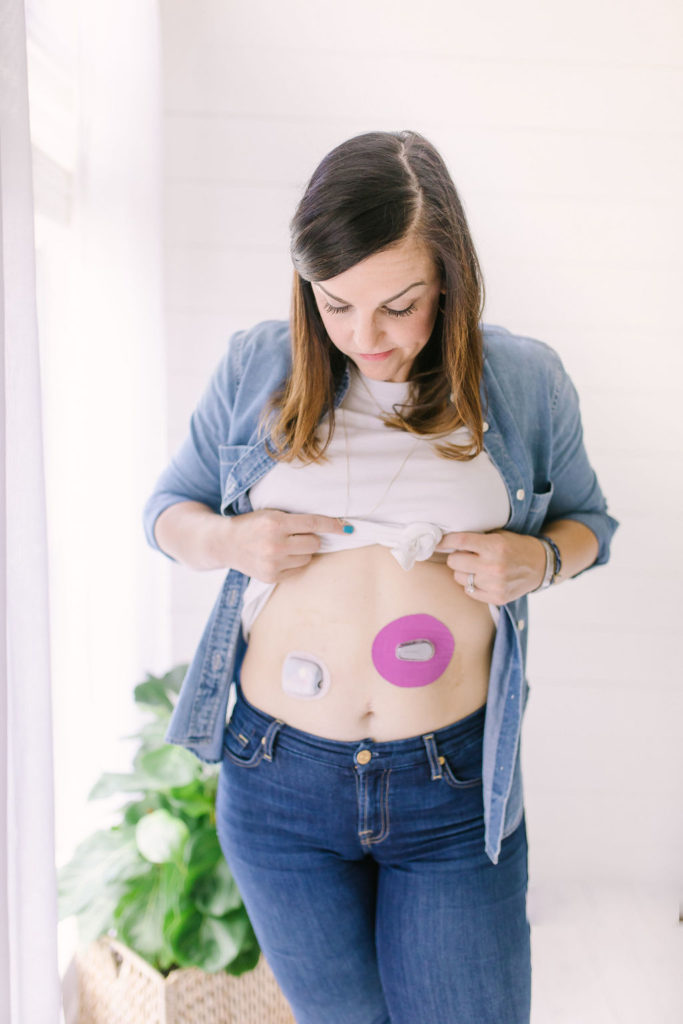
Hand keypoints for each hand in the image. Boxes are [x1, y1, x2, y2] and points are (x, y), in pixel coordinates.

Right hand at [219, 509, 346, 582]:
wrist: (226, 543)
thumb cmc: (253, 525)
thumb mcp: (271, 514)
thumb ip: (295, 520)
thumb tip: (331, 528)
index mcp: (275, 522)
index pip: (312, 523)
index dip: (332, 525)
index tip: (347, 528)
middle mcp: (274, 543)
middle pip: (314, 543)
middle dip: (310, 538)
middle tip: (296, 536)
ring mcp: (272, 563)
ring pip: (308, 558)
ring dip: (302, 552)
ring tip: (284, 547)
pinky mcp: (271, 577)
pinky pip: (298, 571)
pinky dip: (293, 564)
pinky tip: (279, 558)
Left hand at [435, 530, 546, 603]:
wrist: (541, 565)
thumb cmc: (516, 547)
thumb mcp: (499, 535)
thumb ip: (476, 538)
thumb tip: (447, 540)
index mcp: (495, 546)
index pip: (460, 541)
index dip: (445, 541)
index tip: (437, 542)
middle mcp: (494, 566)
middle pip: (454, 561)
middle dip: (456, 557)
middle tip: (464, 555)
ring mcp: (495, 584)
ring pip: (459, 577)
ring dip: (463, 571)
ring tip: (475, 567)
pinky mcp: (497, 598)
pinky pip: (469, 591)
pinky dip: (471, 585)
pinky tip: (482, 578)